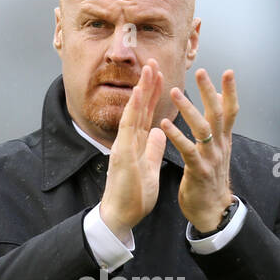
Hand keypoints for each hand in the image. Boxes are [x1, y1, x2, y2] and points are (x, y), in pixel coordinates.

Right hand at [99, 59, 166, 240]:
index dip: (152, 95)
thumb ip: (153, 149)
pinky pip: (128, 127)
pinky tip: (139, 93)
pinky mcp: (122, 154)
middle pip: (139, 108)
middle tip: (154, 61)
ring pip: (133, 112)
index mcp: (135, 144)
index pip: (145, 114)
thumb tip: (160, 132)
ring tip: (149, 69)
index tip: (159, 76)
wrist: (120, 217)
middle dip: (147, 84)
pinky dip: (133, 109)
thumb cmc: (133, 197)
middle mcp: (128, 141)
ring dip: (141, 89)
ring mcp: (124, 146)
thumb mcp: (149, 168)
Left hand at [160, 68, 237, 231]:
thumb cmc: (210, 180)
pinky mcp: (198, 171)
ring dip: (188, 109)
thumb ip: (218, 129)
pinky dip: (176, 135)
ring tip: (174, 92)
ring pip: (202, 128)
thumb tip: (219, 103)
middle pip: (217, 113)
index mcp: (223, 141)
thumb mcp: (218, 152)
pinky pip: (187, 150)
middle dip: (209, 91)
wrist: (213, 211)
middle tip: (200, 72)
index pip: (230, 111)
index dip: (230, 91)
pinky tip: (164, 124)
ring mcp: (210, 158)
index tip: (228, 72)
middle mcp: (220, 146)